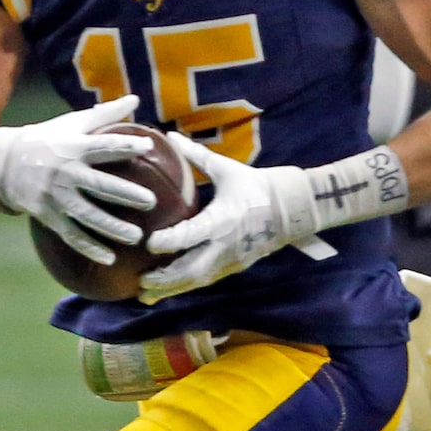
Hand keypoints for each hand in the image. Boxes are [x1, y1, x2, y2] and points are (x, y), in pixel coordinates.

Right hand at [0, 94, 152, 264]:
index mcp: (74, 147)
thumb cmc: (47, 140)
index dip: (125, 145)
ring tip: (136, 237)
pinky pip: (71, 234)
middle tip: (150, 202)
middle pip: (100, 185)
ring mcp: (56, 196)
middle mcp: (66, 172)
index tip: (147, 146)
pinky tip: (109, 259)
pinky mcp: (48, 214)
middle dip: (125, 194)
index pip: (104, 145)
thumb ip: (105, 115)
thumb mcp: (72, 124)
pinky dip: (89, 248)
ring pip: (88, 215)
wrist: (3, 163)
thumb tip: (136, 99)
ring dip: (112, 227)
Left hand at [139, 136, 315, 300]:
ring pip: (197, 281)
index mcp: (223, 219)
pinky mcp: (234, 266)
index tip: (149, 242)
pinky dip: (184, 286)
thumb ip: (196, 156)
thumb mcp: (226, 169)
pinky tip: (165, 291)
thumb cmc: (256, 185)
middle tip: (139, 280)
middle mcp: (225, 245)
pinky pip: (205, 280)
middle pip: (190, 270)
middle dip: (164, 279)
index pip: (191, 235)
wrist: (292, 208)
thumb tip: (170, 136)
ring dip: (171, 289)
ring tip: (145, 294)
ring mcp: (231, 259)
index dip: (169, 242)